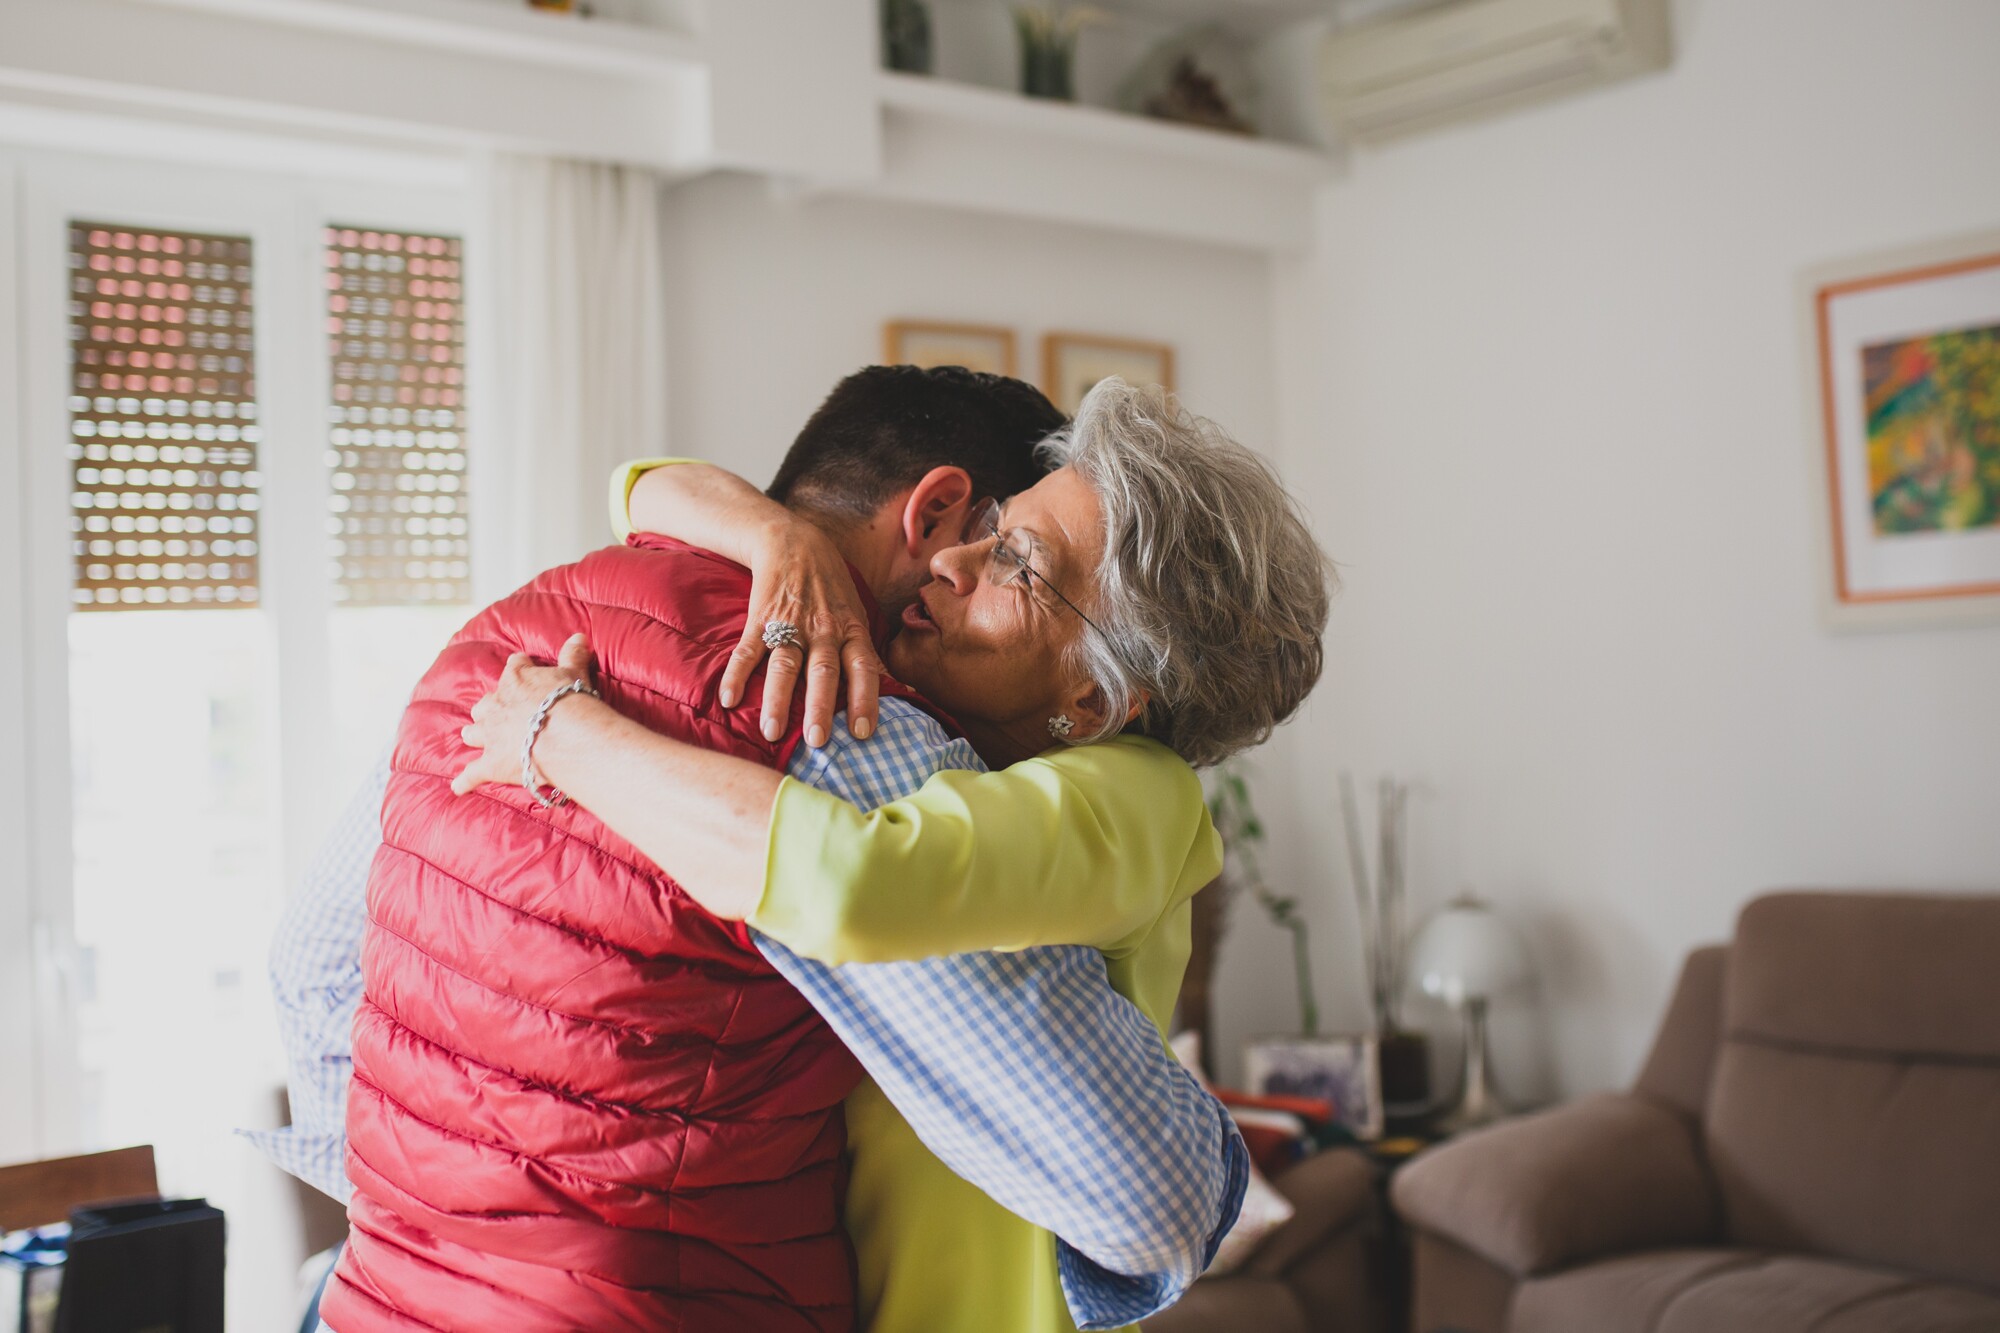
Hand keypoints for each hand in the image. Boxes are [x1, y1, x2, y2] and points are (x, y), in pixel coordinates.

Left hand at [452, 633, 594, 795]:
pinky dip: (465, 781)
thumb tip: (579, 636)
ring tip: (474, 737)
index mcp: (516, 680)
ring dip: (475, 735)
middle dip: (488, 709)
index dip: (520, 669)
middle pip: (485, 705)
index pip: (514, 667)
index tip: (523, 668)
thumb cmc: (569, 701)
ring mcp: (490, 736)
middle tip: (496, 712)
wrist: (563, 735)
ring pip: (473, 733)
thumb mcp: (575, 673)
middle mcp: (496, 706)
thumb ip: (573, 655)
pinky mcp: (490, 764)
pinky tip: (458, 786)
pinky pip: (471, 774)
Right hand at [726, 521, 884, 747]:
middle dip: (820, 708)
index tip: (863, 732)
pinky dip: (735, 675)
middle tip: (817, 741)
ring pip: (784, 666)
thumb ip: (867, 655)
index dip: (865, 699)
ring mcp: (790, 625)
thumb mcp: (858, 614)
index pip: (863, 667)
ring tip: (771, 732)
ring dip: (776, 700)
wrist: (794, 544)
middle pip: (822, 672)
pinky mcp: (760, 619)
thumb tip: (904, 693)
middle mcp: (822, 630)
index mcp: (850, 630)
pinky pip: (746, 651)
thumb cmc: (832, 588)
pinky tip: (728, 700)